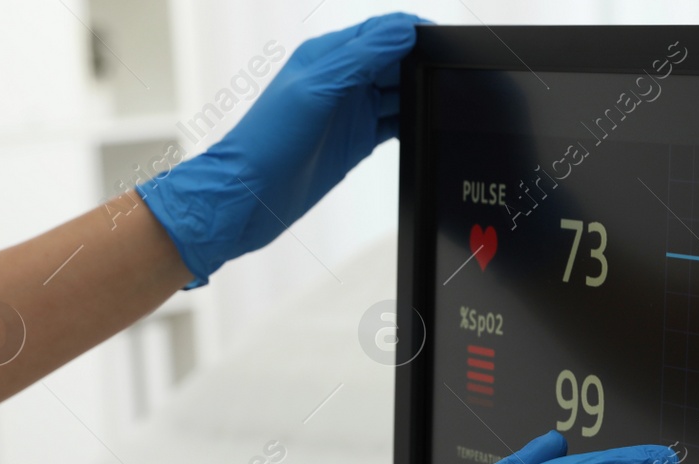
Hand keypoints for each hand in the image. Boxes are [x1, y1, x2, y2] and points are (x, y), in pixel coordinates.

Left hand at [138, 12, 423, 285]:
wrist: (250, 197)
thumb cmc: (267, 141)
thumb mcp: (317, 90)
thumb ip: (360, 58)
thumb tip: (402, 31)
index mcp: (329, 55)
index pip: (382, 31)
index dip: (413, 32)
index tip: (444, 41)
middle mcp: (342, 79)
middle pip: (395, 60)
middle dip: (422, 64)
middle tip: (449, 77)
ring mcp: (351, 111)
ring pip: (398, 92)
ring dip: (418, 95)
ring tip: (442, 102)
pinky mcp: (357, 140)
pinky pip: (394, 124)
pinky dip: (411, 123)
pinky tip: (424, 126)